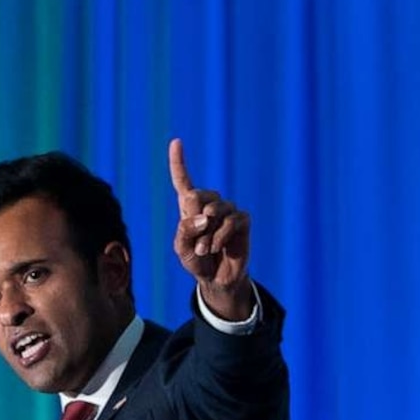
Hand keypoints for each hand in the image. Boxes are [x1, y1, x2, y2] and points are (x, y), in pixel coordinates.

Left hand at [168, 137, 254, 321]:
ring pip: (215, 212)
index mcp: (189, 206)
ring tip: (205, 250)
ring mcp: (227, 210)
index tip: (176, 142)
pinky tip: (217, 247)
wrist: (216, 278)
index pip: (183, 180)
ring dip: (207, 235)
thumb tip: (205, 215)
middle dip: (194, 222)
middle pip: (198, 196)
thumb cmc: (196, 260)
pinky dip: (221, 236)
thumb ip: (186, 230)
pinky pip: (232, 221)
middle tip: (196, 243)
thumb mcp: (182, 248)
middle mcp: (210, 203)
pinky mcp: (242, 220)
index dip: (179, 162)